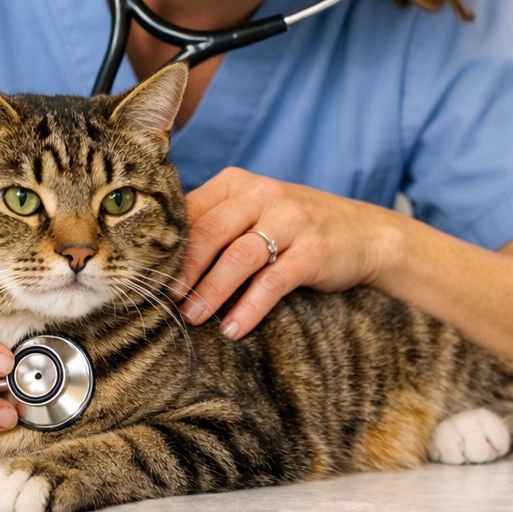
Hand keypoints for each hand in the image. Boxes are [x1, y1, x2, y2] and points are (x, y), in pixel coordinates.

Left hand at [172, 167, 389, 339]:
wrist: (365, 234)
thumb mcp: (253, 211)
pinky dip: (249, 308)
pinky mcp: (313, 250)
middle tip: (165, 300)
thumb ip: (213, 223)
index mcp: (237, 182)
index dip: (166, 245)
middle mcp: (262, 193)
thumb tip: (158, 258)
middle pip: (209, 231)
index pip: (191, 210)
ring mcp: (290, 220)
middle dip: (183, 270)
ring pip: (237, 257)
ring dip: (210, 291)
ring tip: (192, 318)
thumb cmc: (294, 227)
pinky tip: (234, 329)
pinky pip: (272, 282)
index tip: (148, 275)